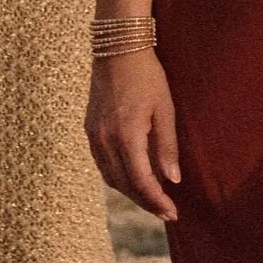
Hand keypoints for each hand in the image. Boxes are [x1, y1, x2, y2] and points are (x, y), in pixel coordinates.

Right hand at [85, 48, 179, 221]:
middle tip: (166, 212)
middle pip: (125, 184)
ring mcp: (94, 136)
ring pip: (111, 177)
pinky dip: (118, 177)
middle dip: (146, 202)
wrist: (117, 49)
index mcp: (126, 136)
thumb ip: (167, 147)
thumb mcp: (165, 109)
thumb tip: (172, 180)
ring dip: (131, 192)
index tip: (172, 213)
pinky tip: (132, 178)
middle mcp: (105, 140)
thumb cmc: (147, 76)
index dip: (157, 201)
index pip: (142, 181)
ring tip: (152, 199)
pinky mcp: (89, 129)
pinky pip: (102, 164)